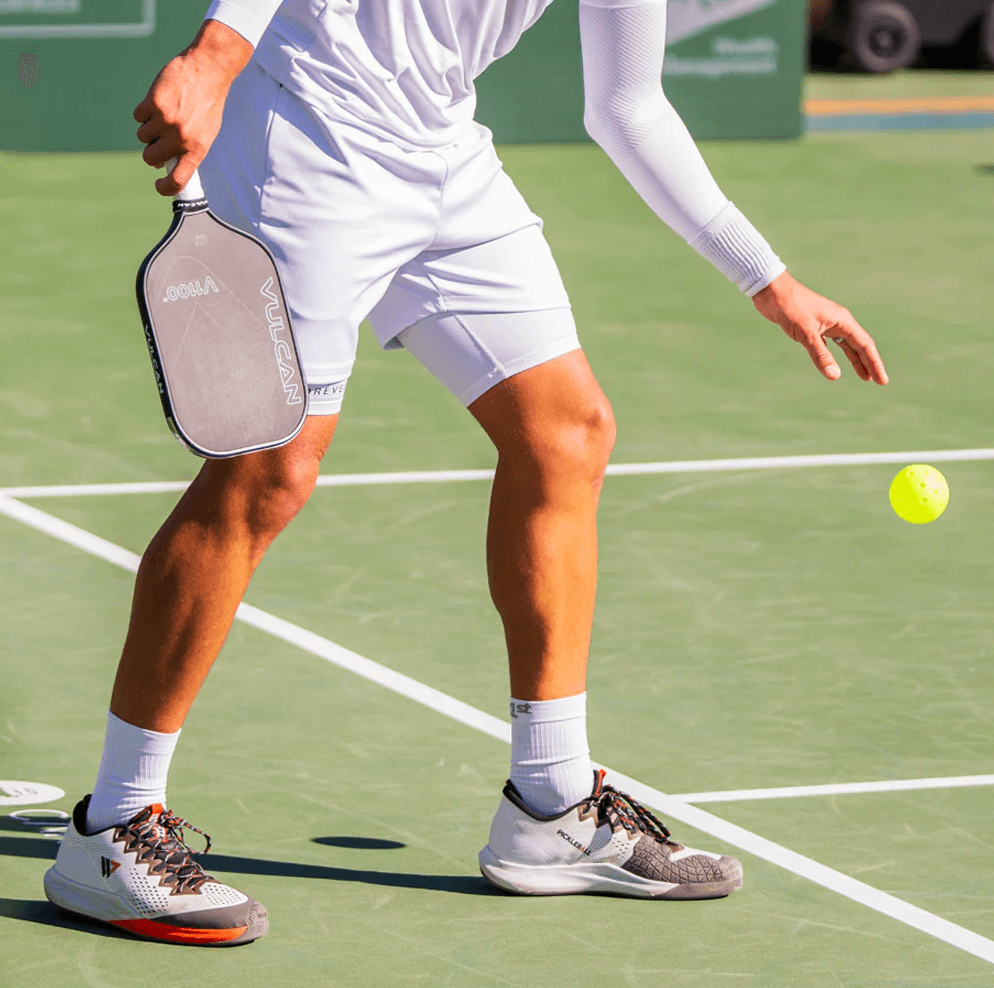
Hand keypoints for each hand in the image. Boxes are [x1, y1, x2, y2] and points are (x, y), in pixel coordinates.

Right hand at [133, 20, 252, 195]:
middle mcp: (181, 139)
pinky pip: (138, 116)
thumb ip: (187, 149)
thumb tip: (163, 164)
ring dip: (148, 127)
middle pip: (150, 157)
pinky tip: (158, 100)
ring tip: (164, 114)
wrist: (209, 70)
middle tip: (158, 138)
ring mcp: (166, 121)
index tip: (158, 185)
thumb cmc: (207, 104)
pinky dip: (144, 110)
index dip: (165, 188)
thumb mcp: (206, 133)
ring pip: (141, 136)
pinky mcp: (154, 103)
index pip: (179, 180)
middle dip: (150, 150)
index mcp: (197, 149)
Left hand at [752, 271, 887, 383]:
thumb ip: (820, 355)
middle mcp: (838, 321)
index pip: (865, 345)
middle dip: (868, 364)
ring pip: (845, 345)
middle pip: (859, 346)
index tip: (882, 380)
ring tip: (863, 376)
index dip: (874, 363)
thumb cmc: (790, 307)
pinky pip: (829, 344)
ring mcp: (826, 324)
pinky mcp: (813, 327)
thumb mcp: (806, 333)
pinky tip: (835, 364)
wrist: (772, 291)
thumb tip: (835, 376)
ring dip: (854, 361)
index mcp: (842, 320)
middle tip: (878, 381)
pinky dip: (834, 356)